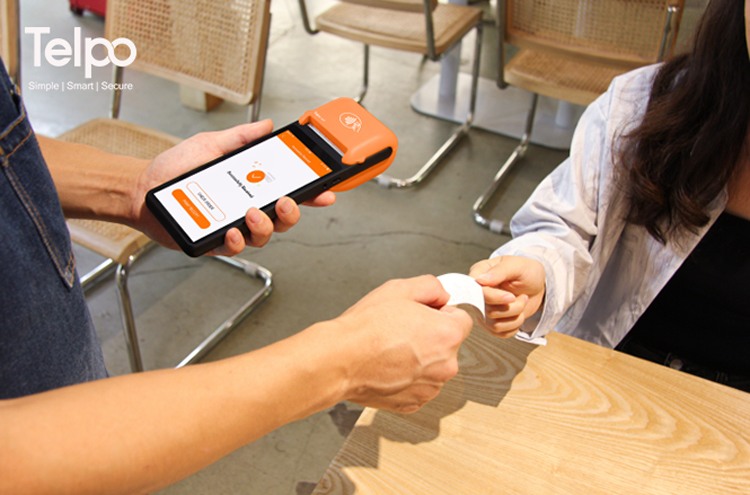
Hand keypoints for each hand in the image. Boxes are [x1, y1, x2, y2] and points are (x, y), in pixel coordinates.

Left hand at [130, 120, 335, 255]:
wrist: (141, 187)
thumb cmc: (175, 168)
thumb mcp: (211, 145)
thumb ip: (241, 137)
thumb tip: (267, 125)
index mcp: (251, 188)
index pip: (289, 192)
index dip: (311, 195)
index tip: (326, 192)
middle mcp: (246, 210)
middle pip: (283, 220)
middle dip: (292, 213)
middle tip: (284, 202)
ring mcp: (232, 227)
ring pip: (263, 237)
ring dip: (264, 227)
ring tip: (250, 213)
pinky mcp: (214, 243)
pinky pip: (234, 249)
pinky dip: (236, 241)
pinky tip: (231, 230)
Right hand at [334, 276, 472, 413]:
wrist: (339, 361)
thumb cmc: (365, 328)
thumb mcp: (400, 289)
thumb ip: (432, 287)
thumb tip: (442, 295)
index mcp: (448, 335)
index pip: (462, 320)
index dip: (440, 313)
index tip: (422, 315)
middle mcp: (446, 365)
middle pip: (448, 345)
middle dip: (430, 336)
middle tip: (400, 330)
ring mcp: (430, 388)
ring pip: (432, 367)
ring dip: (419, 359)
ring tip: (390, 349)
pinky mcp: (413, 403)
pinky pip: (418, 385)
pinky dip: (406, 378)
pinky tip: (387, 366)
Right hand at [469, 256, 544, 337]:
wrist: (536, 285)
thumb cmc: (526, 271)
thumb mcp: (517, 266)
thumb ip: (499, 272)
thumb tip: (480, 280)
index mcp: (478, 274)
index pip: (477, 292)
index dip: (494, 297)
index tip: (511, 297)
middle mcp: (477, 294)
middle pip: (487, 311)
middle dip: (512, 307)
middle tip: (523, 297)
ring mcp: (482, 310)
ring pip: (494, 325)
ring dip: (515, 317)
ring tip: (522, 303)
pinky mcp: (491, 322)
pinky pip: (500, 333)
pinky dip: (514, 326)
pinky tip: (519, 314)